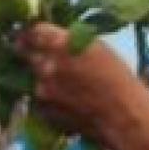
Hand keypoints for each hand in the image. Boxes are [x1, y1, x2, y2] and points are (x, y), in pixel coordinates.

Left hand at [17, 24, 148, 149]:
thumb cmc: (118, 78)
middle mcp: (45, 64)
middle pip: (25, 53)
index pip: (31, 32)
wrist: (123, 117)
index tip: (31, 37)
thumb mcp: (96, 48)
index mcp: (59, 42)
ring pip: (32, 78)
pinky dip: (48, 99)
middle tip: (40, 57)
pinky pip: (39, 100)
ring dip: (41, 79)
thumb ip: (68, 41)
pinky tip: (68, 102)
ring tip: (64, 85)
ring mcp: (41, 90)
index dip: (31, 35)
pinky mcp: (43, 111)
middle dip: (31, 54)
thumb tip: (52, 39)